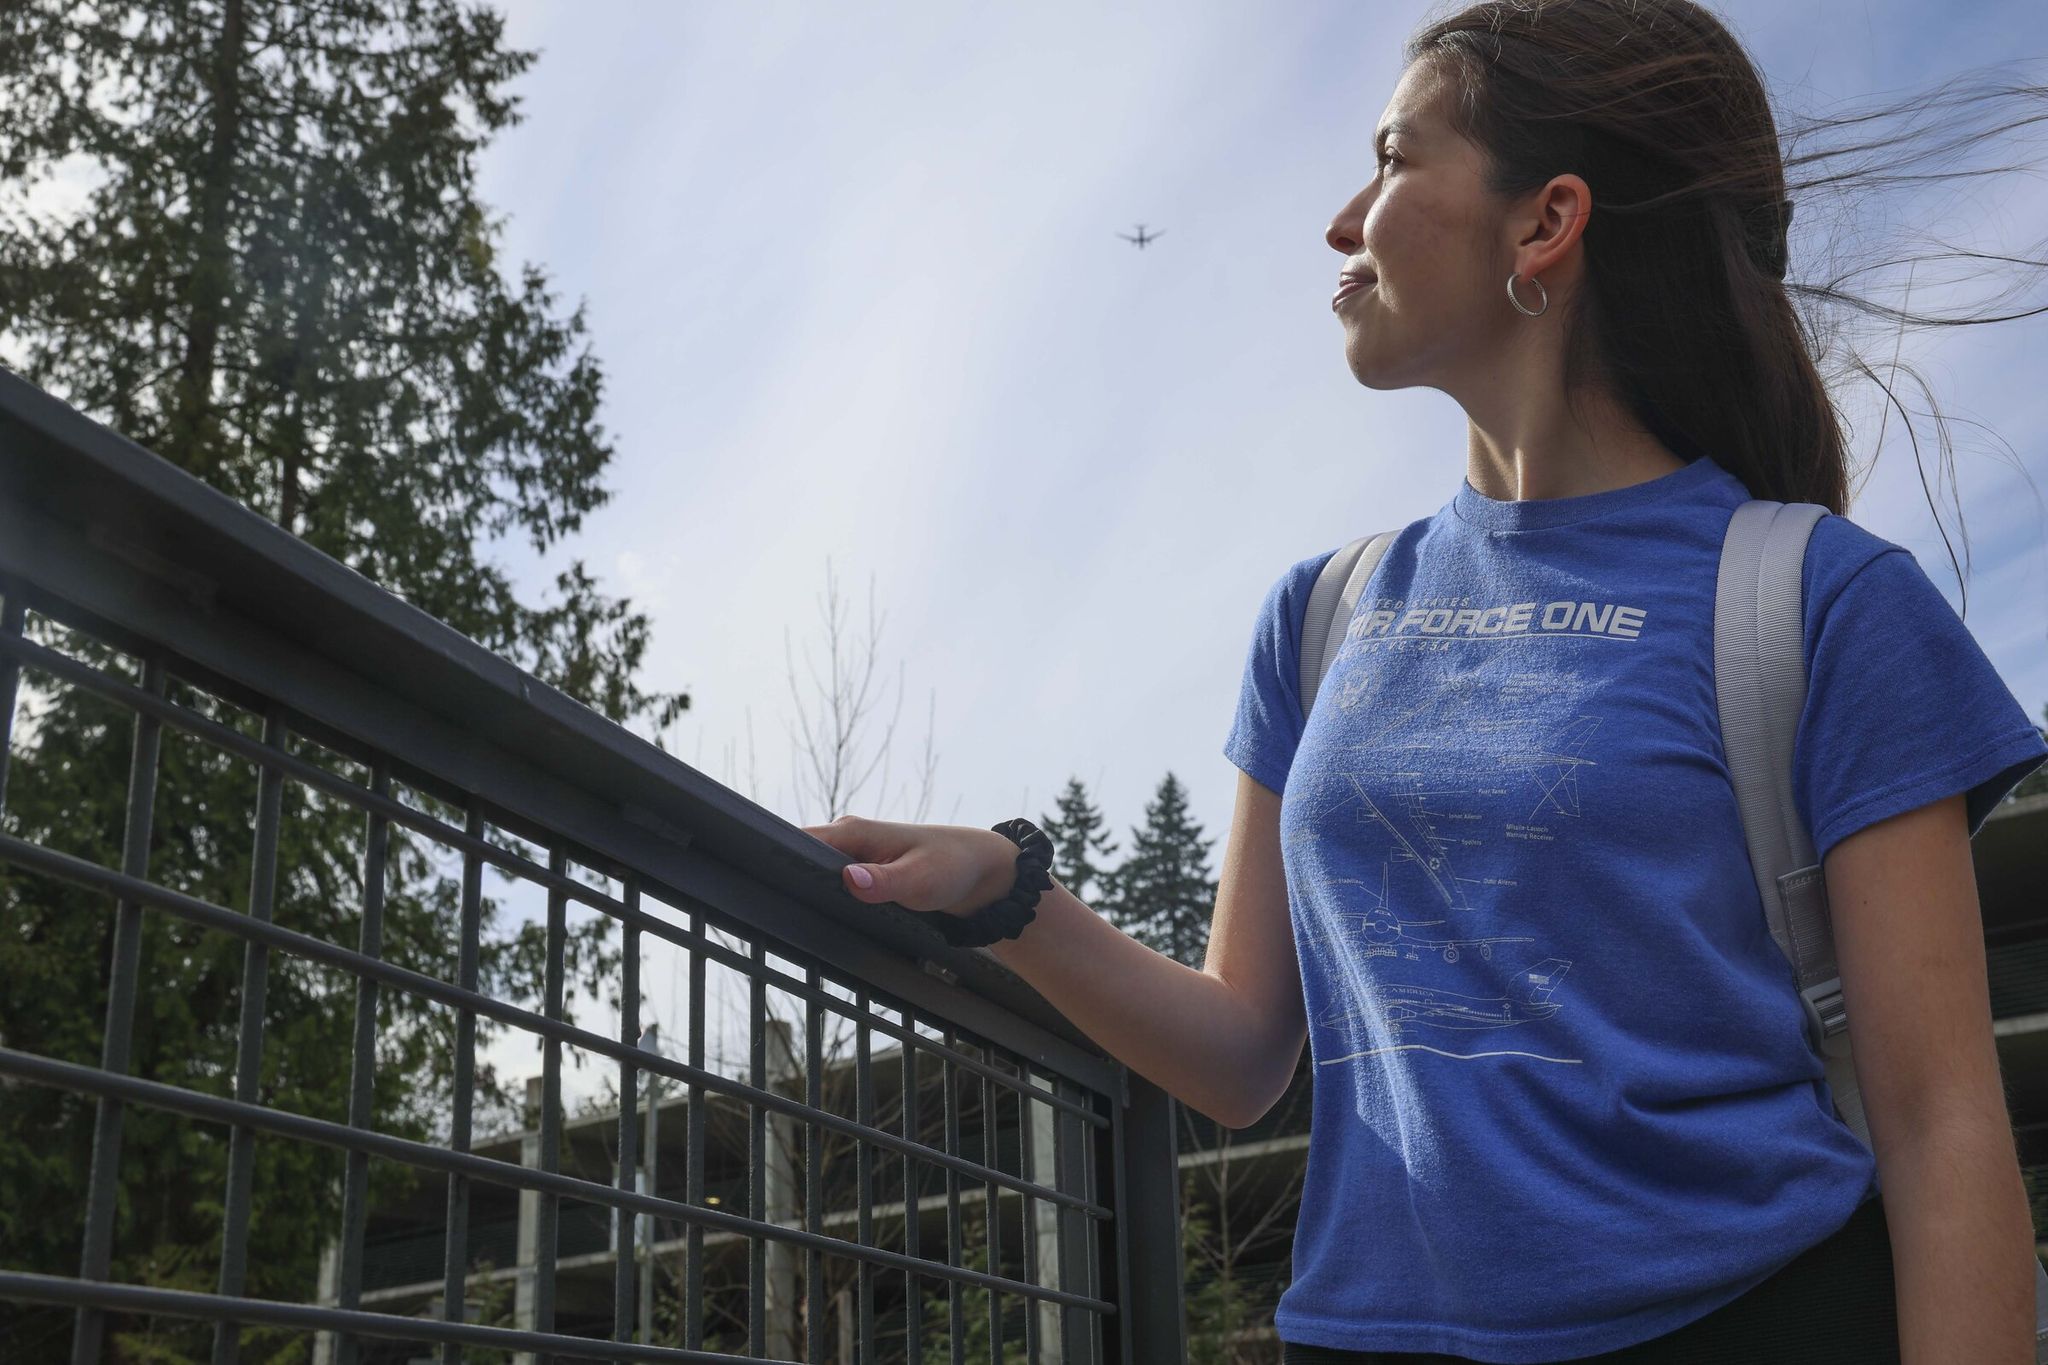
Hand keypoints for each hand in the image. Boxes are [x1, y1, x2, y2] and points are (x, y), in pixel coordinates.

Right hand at [797, 815, 1018, 918]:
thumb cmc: (953, 867)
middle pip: (803, 859)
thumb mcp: (920, 880)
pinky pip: (835, 883)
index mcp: (855, 832)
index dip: (781, 863)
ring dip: (812, 892)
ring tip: (800, 916)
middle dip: (793, 883)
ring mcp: (856, 856)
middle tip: (785, 911)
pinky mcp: (866, 872)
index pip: (801, 841)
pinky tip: (826, 915)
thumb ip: (883, 881)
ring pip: (818, 874)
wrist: (981, 872)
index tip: (769, 887)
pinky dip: (829, 897)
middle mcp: (850, 839)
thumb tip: (848, 880)